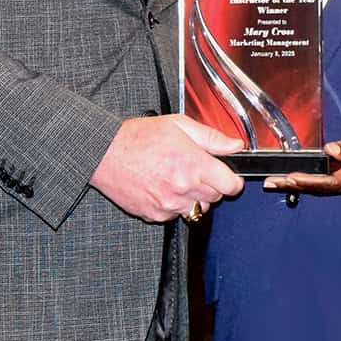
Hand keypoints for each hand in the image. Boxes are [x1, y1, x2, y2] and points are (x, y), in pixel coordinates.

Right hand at [91, 114, 244, 221]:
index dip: (232, 180)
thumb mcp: (178, 125)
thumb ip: (211, 138)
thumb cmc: (139, 137)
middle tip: (195, 169)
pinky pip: (176, 215)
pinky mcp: (156, 215)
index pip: (230, 185)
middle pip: (216, 197)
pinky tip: (162, 187)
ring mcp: (169, 205)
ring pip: (197, 208)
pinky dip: (174, 204)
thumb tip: (235, 145)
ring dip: (193, 197)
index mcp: (192, 165)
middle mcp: (182, 188)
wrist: (105, 154)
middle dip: (211, 185)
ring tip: (176, 178)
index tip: (228, 176)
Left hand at [263, 119, 340, 197]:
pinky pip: (337, 185)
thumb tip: (329, 151)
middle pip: (325, 189)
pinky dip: (318, 183)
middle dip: (298, 186)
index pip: (331, 181)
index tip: (289, 178)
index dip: (309, 181)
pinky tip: (303, 179)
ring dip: (305, 186)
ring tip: (281, 181)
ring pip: (329, 189)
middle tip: (272, 183)